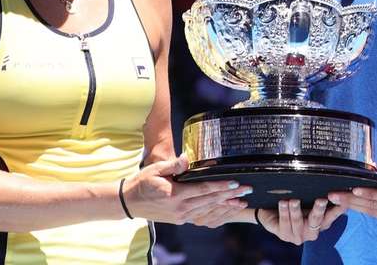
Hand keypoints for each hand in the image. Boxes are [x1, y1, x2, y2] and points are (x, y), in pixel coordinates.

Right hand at [122, 154, 250, 224]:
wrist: (128, 203)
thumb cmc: (142, 182)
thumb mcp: (156, 169)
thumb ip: (173, 164)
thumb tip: (186, 157)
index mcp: (175, 195)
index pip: (203, 190)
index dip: (220, 186)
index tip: (235, 182)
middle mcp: (180, 208)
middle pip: (210, 200)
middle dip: (230, 195)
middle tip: (247, 190)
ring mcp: (181, 216)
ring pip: (208, 210)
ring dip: (226, 205)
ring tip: (242, 201)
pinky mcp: (180, 219)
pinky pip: (202, 215)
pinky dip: (215, 211)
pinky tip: (225, 208)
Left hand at [257, 199, 344, 244]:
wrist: (272, 212)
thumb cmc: (294, 204)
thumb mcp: (307, 199)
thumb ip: (318, 194)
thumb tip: (332, 181)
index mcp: (321, 223)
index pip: (332, 215)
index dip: (338, 209)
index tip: (341, 200)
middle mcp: (312, 232)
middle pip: (317, 220)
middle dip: (319, 210)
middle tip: (321, 200)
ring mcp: (298, 235)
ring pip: (298, 221)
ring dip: (296, 211)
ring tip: (294, 201)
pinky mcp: (284, 235)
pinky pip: (284, 222)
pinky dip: (284, 212)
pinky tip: (282, 203)